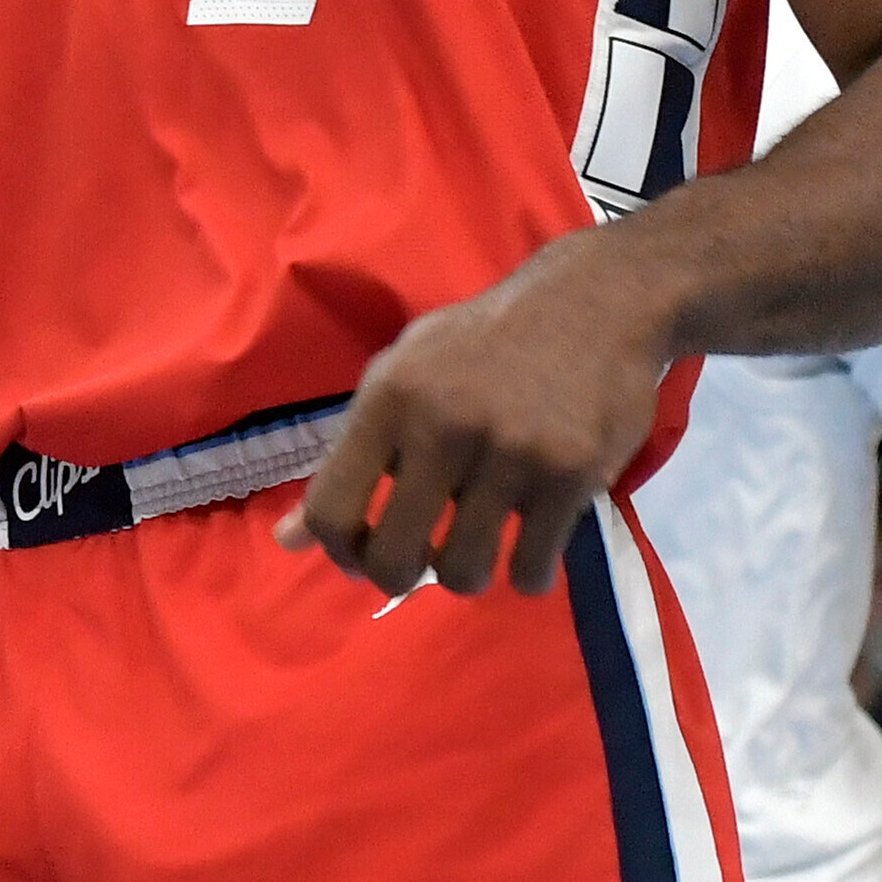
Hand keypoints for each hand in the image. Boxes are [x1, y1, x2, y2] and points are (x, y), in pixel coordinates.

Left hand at [272, 231, 679, 598]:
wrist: (593, 304)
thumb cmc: (481, 345)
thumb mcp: (401, 377)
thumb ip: (348, 456)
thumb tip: (288, 540)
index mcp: (388, 397)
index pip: (331, 509)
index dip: (338, 552)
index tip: (359, 556)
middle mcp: (442, 425)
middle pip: (393, 557)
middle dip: (400, 577)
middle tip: (419, 563)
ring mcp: (510, 452)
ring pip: (463, 573)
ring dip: (466, 576)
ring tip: (477, 549)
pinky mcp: (571, 476)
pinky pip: (531, 570)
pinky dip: (527, 574)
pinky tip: (530, 545)